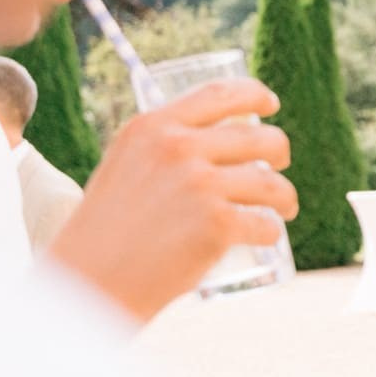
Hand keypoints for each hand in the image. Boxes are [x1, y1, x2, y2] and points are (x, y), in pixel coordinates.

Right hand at [45, 79, 296, 323]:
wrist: (90, 282)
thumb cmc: (105, 231)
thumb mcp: (125, 166)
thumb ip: (161, 150)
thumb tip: (210, 143)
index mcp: (152, 126)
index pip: (218, 94)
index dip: (253, 94)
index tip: (271, 103)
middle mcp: (178, 148)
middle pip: (258, 137)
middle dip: (279, 150)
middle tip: (281, 166)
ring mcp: (200, 184)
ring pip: (271, 183)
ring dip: (286, 196)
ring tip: (285, 208)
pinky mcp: (217, 224)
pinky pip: (265, 223)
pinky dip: (271, 231)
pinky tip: (267, 235)